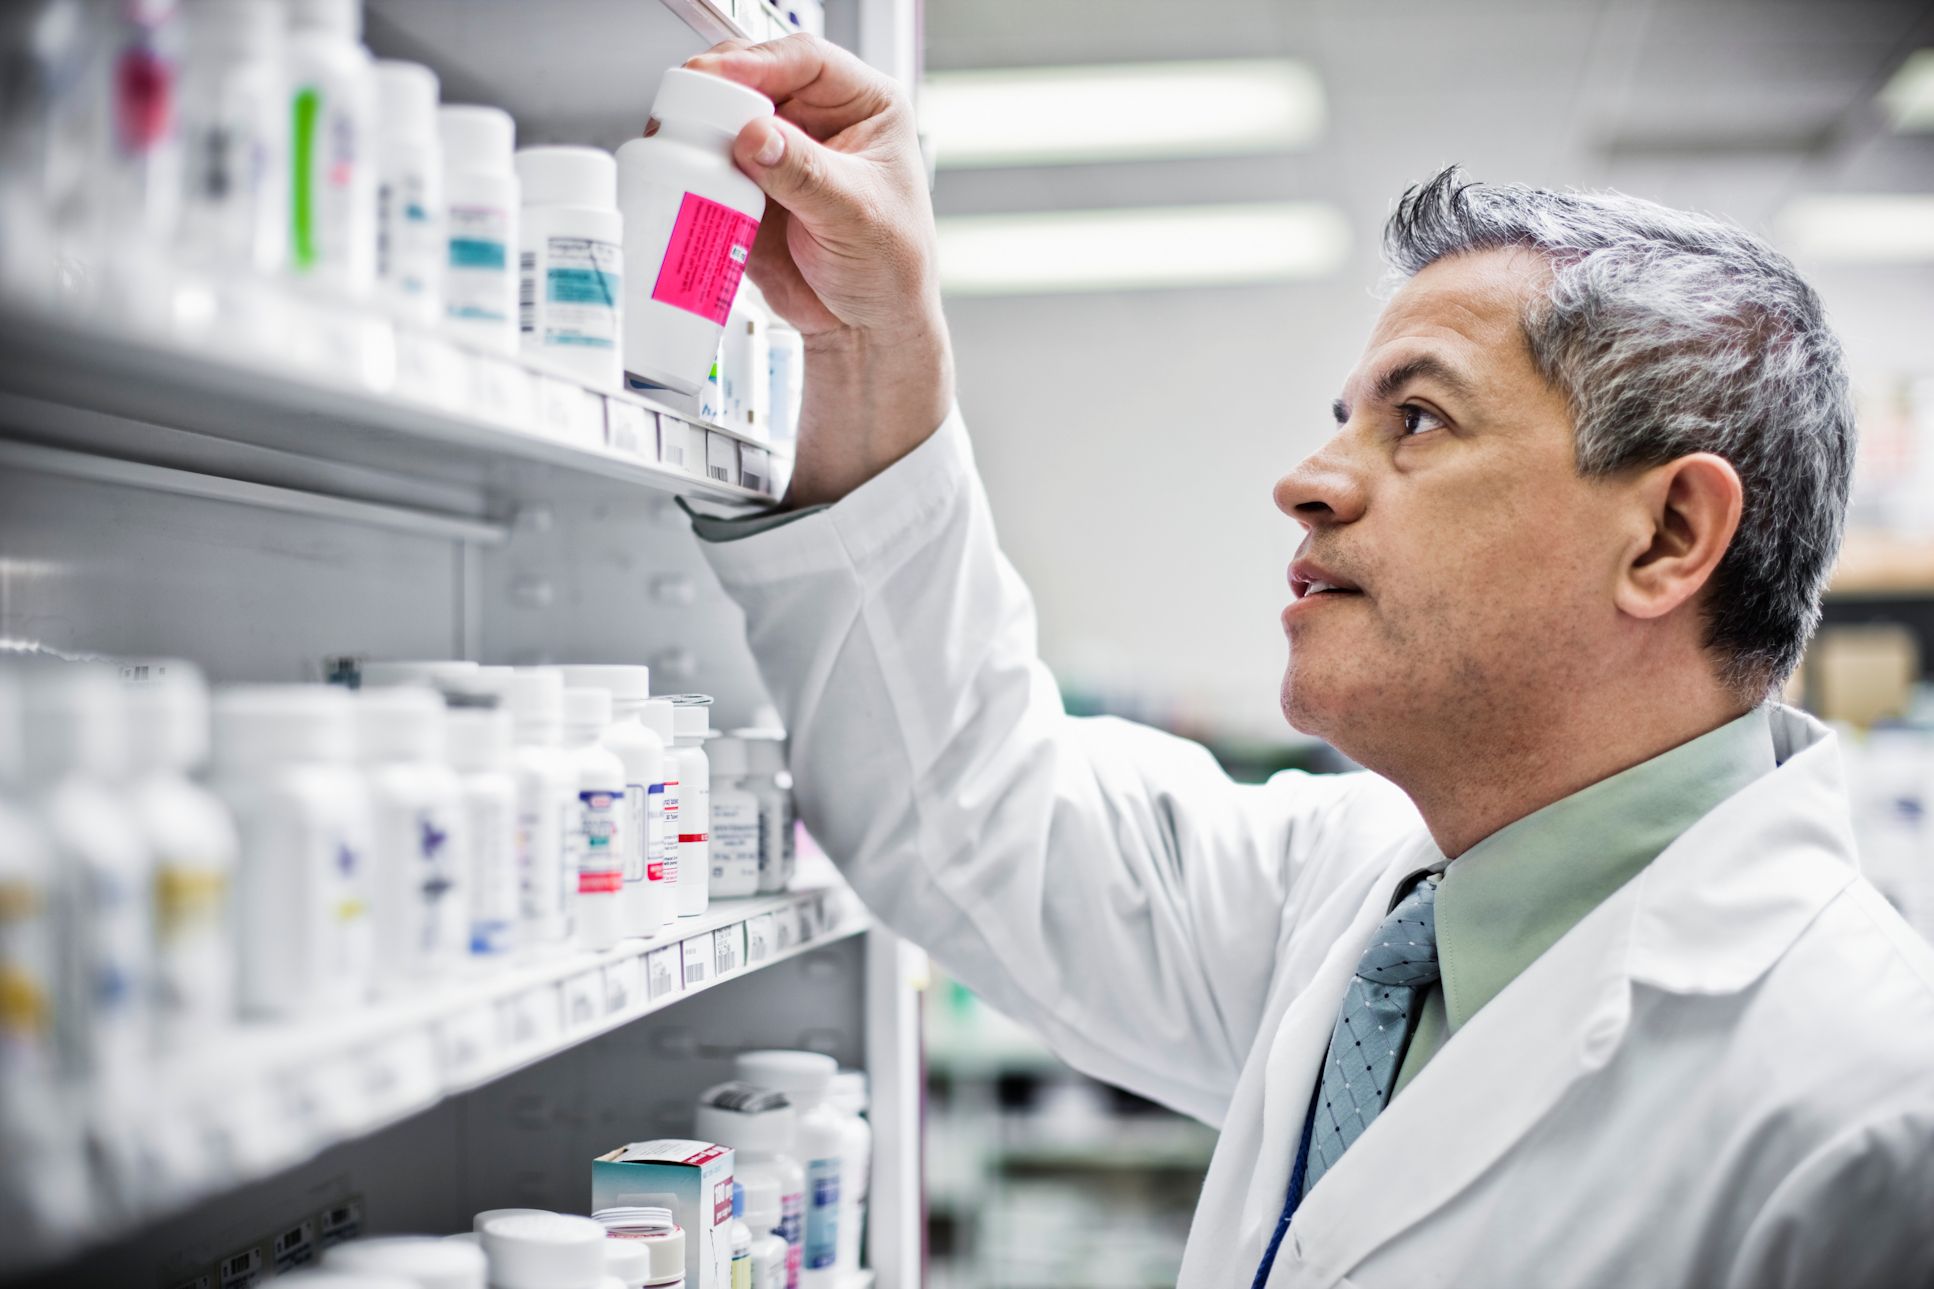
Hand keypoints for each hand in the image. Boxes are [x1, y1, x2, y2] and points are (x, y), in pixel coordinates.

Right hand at [685, 34, 936, 337]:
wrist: (866, 330)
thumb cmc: (892, 270)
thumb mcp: (856, 216)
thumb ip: (805, 175)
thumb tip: (756, 135)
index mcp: (864, 106)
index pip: (806, 61)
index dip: (759, 63)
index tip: (718, 78)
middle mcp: (817, 120)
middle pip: (754, 81)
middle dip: (716, 94)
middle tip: (686, 112)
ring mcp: (778, 152)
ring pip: (724, 121)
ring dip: (696, 132)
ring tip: (676, 148)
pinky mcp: (748, 188)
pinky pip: (709, 167)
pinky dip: (690, 170)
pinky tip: (681, 179)